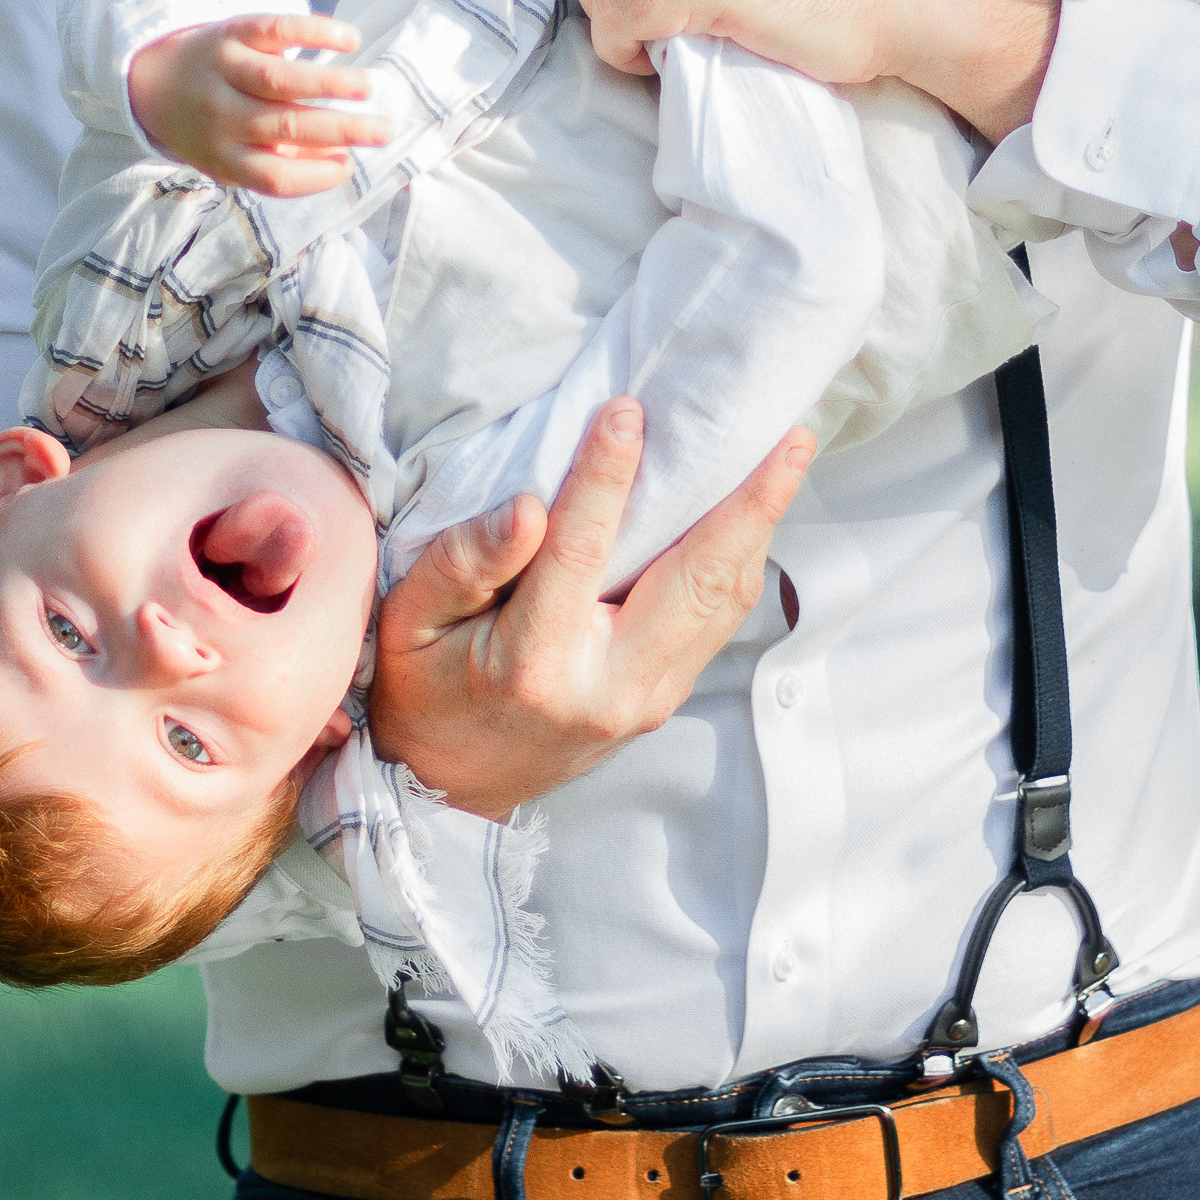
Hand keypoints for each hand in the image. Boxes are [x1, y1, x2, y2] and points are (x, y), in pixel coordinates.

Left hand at [126, 15, 388, 197]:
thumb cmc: (210, 127)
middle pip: (286, 127)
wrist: (153, 81)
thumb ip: (279, 163)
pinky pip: (275, 30)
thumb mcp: (231, 158)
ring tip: (368, 88)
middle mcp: (221, 116)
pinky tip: (349, 38)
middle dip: (341, 130)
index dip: (315, 177)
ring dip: (330, 84)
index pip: (273, 175)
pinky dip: (314, 32)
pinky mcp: (231, 32)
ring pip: (280, 80)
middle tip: (383, 130)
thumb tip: (339, 162)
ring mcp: (224, 71)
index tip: (348, 167)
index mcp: (223, 156)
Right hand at [370, 399, 815, 818]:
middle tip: (789, 434)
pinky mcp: (664, 697)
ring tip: (790, 457)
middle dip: (750, 501)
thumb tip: (527, 508)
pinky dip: (740, 560)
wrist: (449, 788)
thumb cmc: (423, 690)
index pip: (582, 551)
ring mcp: (648, 698)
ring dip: (762, 525)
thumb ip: (463, 563)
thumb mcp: (409, 624)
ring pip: (723, 601)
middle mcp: (610, 685)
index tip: (627, 411)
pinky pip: (716, 620)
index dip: (606, 476)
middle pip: (697, 580)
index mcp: (537, 664)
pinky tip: (753, 513)